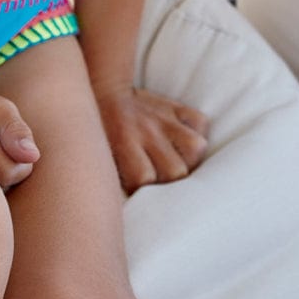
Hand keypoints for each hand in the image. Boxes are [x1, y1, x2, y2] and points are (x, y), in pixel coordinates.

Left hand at [90, 84, 209, 194]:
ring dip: (190, 160)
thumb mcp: (98, 153)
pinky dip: (198, 134)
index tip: (139, 191)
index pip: (144, 180)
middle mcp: (146, 131)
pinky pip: (200, 122)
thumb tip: (124, 205)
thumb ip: (113, 177)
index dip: (144, 191)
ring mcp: (163, 118)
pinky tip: (185, 142)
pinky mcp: (175, 107)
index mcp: (123, 142)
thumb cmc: (99, 131)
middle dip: (172, 182)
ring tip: (179, 163)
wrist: (103, 92)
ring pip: (195, 147)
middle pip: (176, 170)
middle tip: (163, 180)